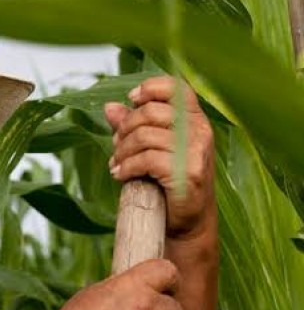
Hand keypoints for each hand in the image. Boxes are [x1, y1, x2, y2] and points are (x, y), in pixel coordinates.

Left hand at [104, 76, 215, 239]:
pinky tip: (120, 175)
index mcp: (194, 119)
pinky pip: (146, 159)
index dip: (149, 88)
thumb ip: (133, 126)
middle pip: (149, 113)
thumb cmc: (168, 183)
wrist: (187, 222)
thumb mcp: (152, 149)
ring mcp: (196, 151)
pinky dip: (126, 167)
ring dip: (122, 151)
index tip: (131, 100)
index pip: (175, 88)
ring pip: (144, 136)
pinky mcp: (187, 172)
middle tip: (116, 148)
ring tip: (117, 164)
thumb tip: (109, 107)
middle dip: (124, 130)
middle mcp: (199, 130)